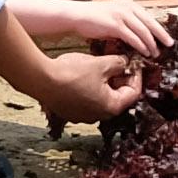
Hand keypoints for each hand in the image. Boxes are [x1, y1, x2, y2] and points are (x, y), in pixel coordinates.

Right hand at [11, 0, 173, 59]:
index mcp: (129, 4)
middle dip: (161, 35)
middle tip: (169, 45)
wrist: (76, 15)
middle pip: (150, 23)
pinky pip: (132, 37)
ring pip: (143, 31)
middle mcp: (127, 7)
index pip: (149, 17)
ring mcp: (121, 15)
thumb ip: (127, 23)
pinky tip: (144, 52)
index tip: (167, 38)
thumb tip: (139, 35)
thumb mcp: (113, 17)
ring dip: (151, 43)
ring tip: (156, 53)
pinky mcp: (115, 24)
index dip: (160, 28)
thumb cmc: (93, 19)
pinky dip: (140, 45)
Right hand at [15, 36, 149, 128]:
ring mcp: (84, 115)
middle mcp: (99, 115)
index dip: (136, 75)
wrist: (41, 79)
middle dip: (120, 79)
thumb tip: (125, 62)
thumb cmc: (71, 73)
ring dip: (105, 83)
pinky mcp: (71, 111)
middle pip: (118, 97)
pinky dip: (91, 87)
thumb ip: (118, 63)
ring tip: (102, 66)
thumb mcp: (101, 63)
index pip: (134, 92)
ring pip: (102, 98)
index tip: (134, 64)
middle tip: (119, 63)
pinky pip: (87, 99)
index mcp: (111, 107)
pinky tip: (86, 74)